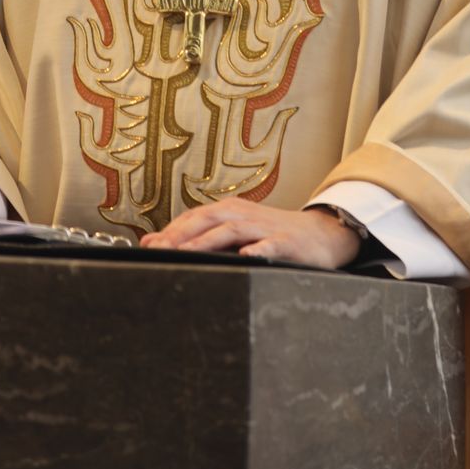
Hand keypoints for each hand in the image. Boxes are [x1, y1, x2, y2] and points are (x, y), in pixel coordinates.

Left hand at [140, 200, 359, 269]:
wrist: (320, 234)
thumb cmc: (274, 235)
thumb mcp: (239, 232)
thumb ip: (205, 237)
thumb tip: (162, 244)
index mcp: (231, 211)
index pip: (194, 217)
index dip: (171, 230)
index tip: (148, 245)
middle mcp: (245, 215)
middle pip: (208, 219)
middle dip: (181, 234)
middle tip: (159, 249)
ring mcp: (265, 228)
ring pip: (232, 230)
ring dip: (207, 241)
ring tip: (187, 253)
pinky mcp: (287, 243)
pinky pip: (271, 245)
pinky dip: (258, 249)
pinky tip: (247, 256)